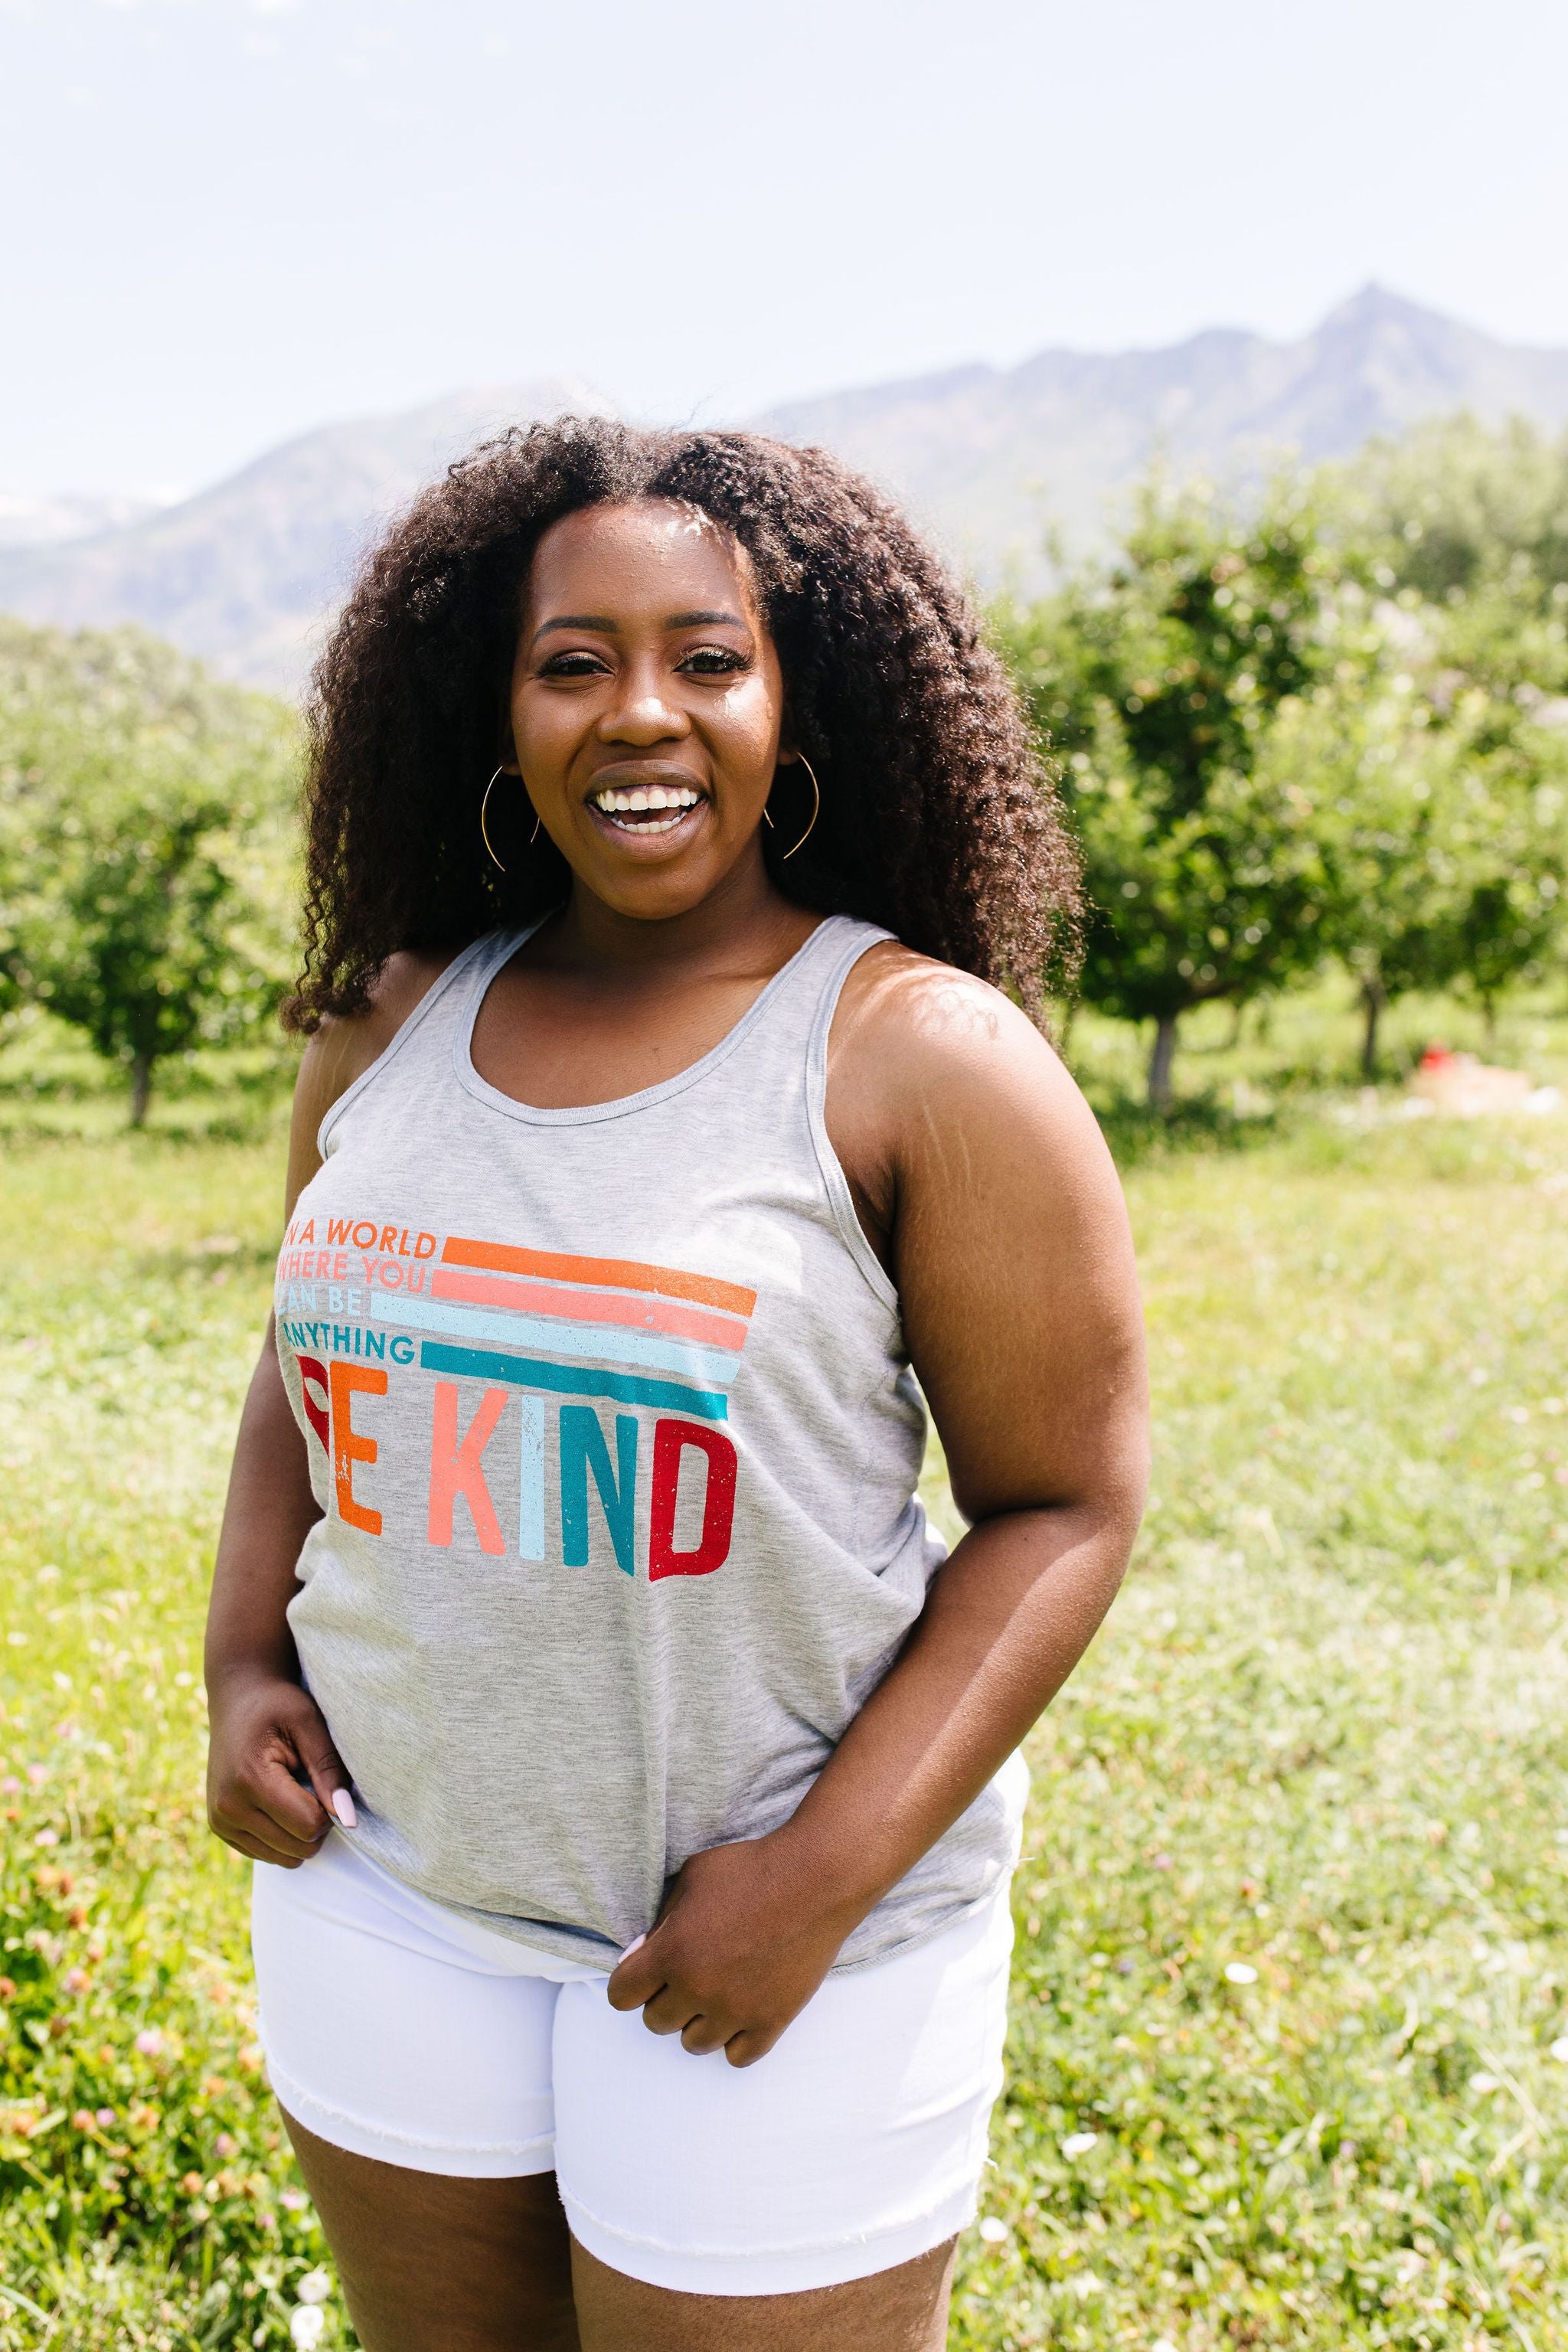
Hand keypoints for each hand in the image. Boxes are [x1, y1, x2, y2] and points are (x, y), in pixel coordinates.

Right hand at [206, 1668, 354, 1867]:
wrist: (238, 1698)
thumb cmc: (278, 1706)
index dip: (329, 1807)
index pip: (309, 1825)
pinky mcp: (220, 1829)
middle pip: (299, 1847)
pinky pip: (268, 1855)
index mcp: (249, 1779)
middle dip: (317, 1821)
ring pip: (285, 1858)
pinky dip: (283, 1836)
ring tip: (293, 1790)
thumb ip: (329, 1769)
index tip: (324, 1779)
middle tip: (311, 1783)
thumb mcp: (309, 1723)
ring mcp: (220, 1822)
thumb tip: (348, 1818)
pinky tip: (277, 1801)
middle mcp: (227, 1807)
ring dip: (299, 1831)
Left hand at [605, 1832, 860, 2067]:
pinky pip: (737, 2057)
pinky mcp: (772, 2022)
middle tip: (689, 1974)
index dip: (630, 1982)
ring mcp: (736, 2011)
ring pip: (693, 2044)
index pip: (620, 1996)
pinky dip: (735, 2039)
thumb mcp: (693, 1877)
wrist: (818, 1879)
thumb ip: (662, 1919)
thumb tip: (641, 1953)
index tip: (646, 1972)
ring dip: (698, 2021)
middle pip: (655, 2023)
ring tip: (717, 1991)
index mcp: (671, 1952)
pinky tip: (742, 2011)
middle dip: (665, 1998)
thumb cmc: (753, 1868)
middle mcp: (698, 1988)